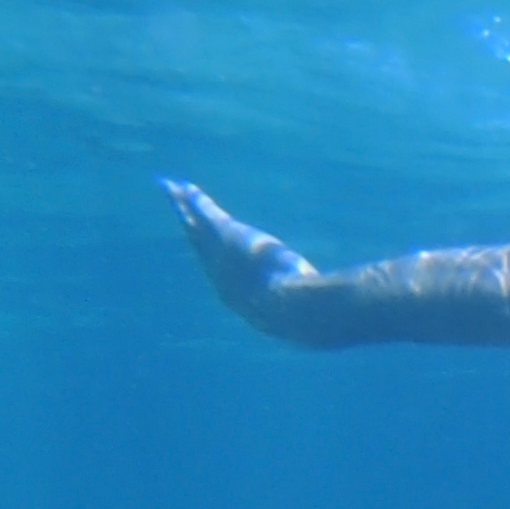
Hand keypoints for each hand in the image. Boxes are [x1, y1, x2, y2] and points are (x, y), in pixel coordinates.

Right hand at [164, 178, 343, 343]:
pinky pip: (205, 215)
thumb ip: (306, 308)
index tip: (208, 253)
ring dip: (185, 210)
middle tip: (179, 214)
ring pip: (199, 228)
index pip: (222, 274)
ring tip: (172, 192)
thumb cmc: (305, 316)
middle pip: (202, 247)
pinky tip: (183, 187)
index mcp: (236, 297)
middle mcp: (220, 278)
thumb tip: (337, 322)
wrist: (292, 310)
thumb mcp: (301, 312)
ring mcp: (221, 257)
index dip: (213, 261)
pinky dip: (193, 202)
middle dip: (190, 230)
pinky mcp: (227, 236)